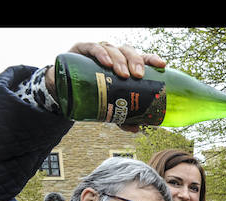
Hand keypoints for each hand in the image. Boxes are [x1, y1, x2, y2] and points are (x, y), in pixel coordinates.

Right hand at [46, 42, 166, 131]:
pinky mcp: (81, 50)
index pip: (141, 57)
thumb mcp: (109, 104)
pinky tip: (105, 62)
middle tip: (138, 75)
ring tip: (123, 74)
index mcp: (123, 65)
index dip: (151, 59)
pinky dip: (100, 54)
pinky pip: (92, 47)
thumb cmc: (92, 92)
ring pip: (113, 48)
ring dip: (119, 60)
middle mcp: (113, 55)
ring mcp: (98, 51)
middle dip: (135, 61)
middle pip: (128, 51)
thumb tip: (136, 128)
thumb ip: (122, 116)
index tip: (161, 65)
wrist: (63, 88)